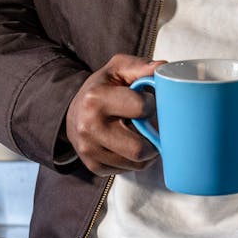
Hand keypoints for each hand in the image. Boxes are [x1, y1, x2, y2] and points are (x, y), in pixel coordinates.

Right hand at [65, 53, 164, 176]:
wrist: (73, 112)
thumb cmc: (101, 89)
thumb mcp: (117, 69)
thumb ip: (140, 66)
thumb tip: (163, 68)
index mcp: (95, 99)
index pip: (141, 109)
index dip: (150, 104)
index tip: (146, 102)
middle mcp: (89, 128)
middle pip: (140, 149)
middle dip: (153, 138)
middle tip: (151, 126)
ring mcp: (90, 151)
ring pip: (137, 164)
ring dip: (146, 151)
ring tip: (140, 134)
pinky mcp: (94, 167)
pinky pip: (127, 170)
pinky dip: (134, 160)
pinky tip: (128, 144)